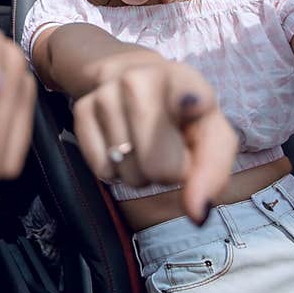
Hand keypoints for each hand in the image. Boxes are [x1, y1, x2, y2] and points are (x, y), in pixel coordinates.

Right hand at [72, 59, 235, 222]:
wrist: (135, 80)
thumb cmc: (182, 116)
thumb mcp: (210, 135)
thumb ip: (212, 173)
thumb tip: (197, 213)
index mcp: (183, 79)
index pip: (187, 93)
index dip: (191, 103)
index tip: (194, 104)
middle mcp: (140, 79)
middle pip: (159, 167)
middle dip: (167, 173)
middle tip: (169, 150)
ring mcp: (106, 94)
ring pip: (129, 174)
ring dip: (140, 171)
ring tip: (144, 143)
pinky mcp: (82, 109)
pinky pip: (102, 170)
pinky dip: (115, 169)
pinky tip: (122, 145)